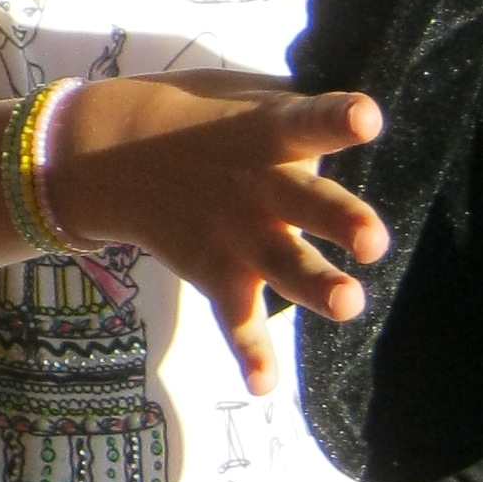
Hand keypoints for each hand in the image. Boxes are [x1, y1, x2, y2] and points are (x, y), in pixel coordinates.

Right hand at [50, 73, 390, 394]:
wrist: (108, 150)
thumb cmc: (198, 118)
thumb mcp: (242, 96)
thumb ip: (298, 110)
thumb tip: (359, 114)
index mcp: (269, 133)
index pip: (308, 121)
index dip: (337, 119)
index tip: (367, 118)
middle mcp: (259, 185)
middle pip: (305, 203)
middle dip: (341, 221)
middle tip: (374, 240)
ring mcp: (237, 233)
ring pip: (284, 263)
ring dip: (315, 286)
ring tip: (349, 303)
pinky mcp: (216, 270)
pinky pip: (235, 316)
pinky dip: (248, 351)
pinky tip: (264, 384)